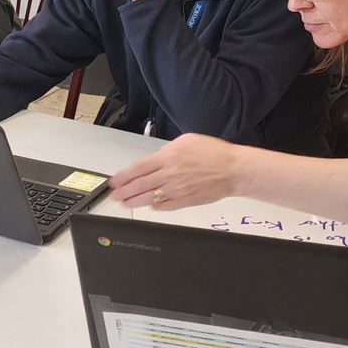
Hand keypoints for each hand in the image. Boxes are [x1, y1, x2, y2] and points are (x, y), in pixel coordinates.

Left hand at [108, 133, 238, 209]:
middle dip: (124, 191)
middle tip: (114, 195)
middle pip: (139, 185)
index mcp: (168, 157)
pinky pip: (165, 206)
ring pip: (149, 197)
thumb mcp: (186, 141)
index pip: (137, 168)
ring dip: (134, 201)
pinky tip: (150, 206)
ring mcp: (176, 190)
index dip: (123, 176)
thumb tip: (156, 159)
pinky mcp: (185, 201)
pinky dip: (155, 207)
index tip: (114, 180)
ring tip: (125, 202)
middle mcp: (170, 175)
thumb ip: (167, 151)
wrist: (233, 169)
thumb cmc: (214, 153)